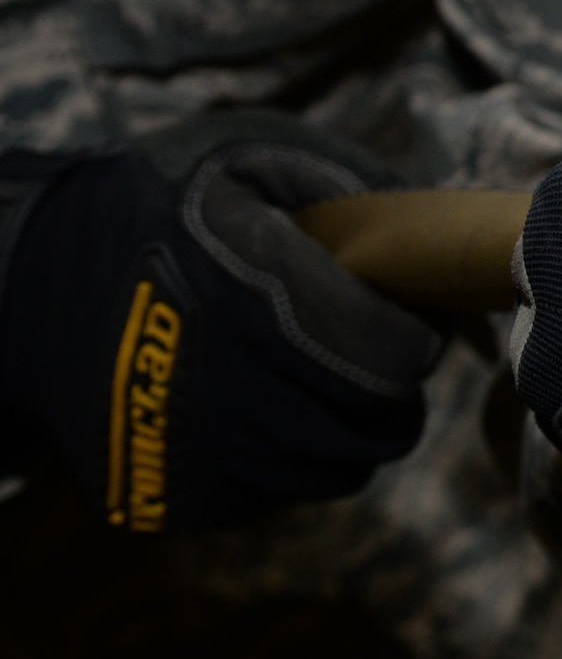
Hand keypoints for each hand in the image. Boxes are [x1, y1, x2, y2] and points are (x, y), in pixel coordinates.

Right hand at [0, 138, 442, 531]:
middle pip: (383, 421)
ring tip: (307, 378)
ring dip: (344, 427)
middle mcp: (244, 391)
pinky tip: (257, 409)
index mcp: (262, 302)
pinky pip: (285, 494)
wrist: (26, 295)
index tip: (398, 315)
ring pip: (343, 467)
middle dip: (388, 386)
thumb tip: (425, 226)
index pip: (398, 356)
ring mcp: (217, 457)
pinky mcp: (192, 500)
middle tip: (364, 352)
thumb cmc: (154, 214)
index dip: (410, 335)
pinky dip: (289, 459)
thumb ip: (345, 187)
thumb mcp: (244, 157)